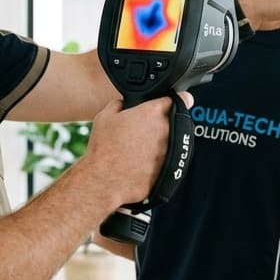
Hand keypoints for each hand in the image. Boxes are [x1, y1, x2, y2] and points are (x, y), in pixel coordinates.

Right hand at [83, 91, 193, 207]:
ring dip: (161, 142)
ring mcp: (170, 150)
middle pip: (174, 120)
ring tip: (139, 149)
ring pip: (173, 141)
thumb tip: (123, 104)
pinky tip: (141, 162)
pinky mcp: (171, 168)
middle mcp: (166, 130)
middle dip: (162, 123)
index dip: (169, 101)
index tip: (167, 104)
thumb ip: (119, 104)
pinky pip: (168, 159)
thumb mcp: (104, 117)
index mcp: (153, 113)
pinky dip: (158, 159)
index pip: (175, 99)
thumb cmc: (105, 150)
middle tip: (144, 130)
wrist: (106, 181)